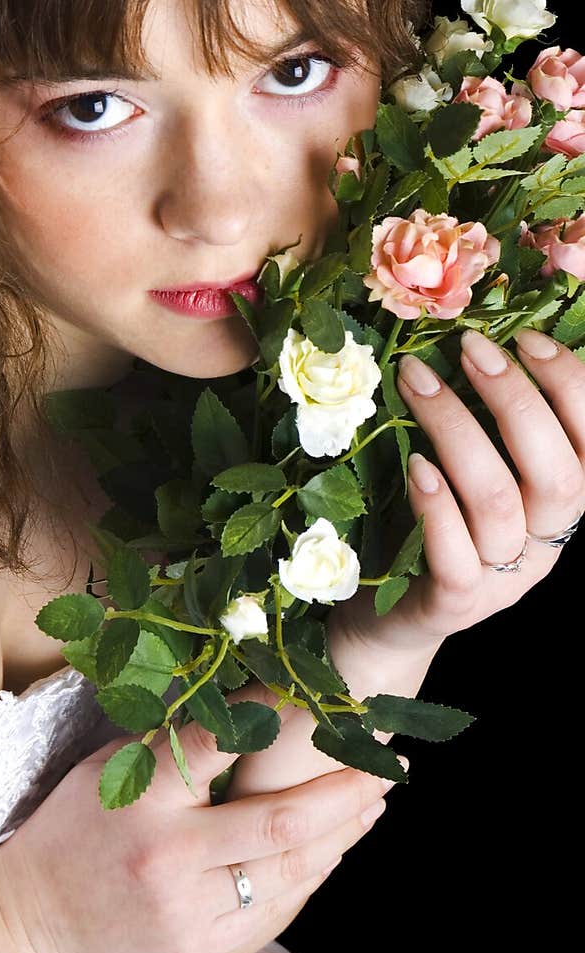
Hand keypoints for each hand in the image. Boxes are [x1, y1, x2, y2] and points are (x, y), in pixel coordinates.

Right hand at [0, 698, 399, 952]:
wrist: (28, 920)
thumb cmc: (69, 831)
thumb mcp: (107, 770)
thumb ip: (172, 746)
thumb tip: (245, 708)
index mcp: (142, 800)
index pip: (216, 745)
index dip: (272, 716)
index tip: (318, 696)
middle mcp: (169, 858)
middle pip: (279, 824)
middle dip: (342, 794)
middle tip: (383, 767)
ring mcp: (188, 912)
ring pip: (289, 874)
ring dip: (340, 837)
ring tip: (372, 804)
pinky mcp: (199, 952)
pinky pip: (273, 912)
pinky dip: (311, 878)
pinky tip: (333, 851)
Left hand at [332, 326, 584, 658]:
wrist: (387, 618)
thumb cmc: (436, 522)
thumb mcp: (475, 469)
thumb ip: (492, 421)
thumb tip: (485, 333)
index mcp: (563, 508)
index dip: (571, 387)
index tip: (523, 338)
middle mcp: (546, 546)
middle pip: (558, 477)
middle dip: (515, 399)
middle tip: (470, 347)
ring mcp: (501, 581)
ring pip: (499, 504)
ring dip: (458, 430)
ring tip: (416, 380)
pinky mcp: (452, 605)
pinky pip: (456, 559)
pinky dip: (437, 507)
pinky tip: (415, 466)